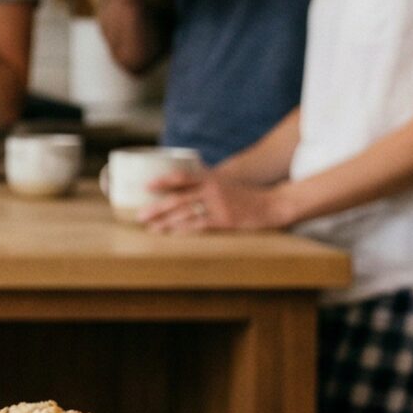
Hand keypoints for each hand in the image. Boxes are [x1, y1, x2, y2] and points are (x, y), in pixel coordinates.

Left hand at [140, 167, 287, 231]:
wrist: (272, 204)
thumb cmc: (245, 196)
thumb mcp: (225, 184)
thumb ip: (205, 184)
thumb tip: (181, 188)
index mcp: (211, 179)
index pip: (182, 177)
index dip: (162, 181)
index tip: (145, 186)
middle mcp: (212, 190)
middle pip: (178, 198)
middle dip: (156, 207)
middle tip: (139, 216)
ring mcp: (218, 205)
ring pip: (186, 213)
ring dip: (166, 222)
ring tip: (151, 228)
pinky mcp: (225, 220)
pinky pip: (200, 225)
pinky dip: (184, 230)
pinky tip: (173, 235)